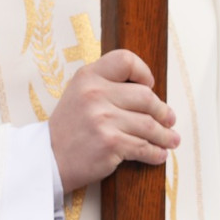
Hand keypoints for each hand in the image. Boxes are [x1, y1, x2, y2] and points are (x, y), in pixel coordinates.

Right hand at [48, 49, 179, 191]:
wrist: (48, 159)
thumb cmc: (69, 130)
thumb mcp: (78, 94)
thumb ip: (106, 86)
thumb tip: (146, 91)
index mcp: (88, 77)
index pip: (125, 60)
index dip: (143, 72)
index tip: (149, 86)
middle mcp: (95, 94)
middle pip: (145, 96)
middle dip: (163, 111)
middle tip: (169, 120)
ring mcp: (103, 119)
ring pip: (149, 124)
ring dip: (164, 135)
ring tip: (170, 140)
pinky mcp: (110, 143)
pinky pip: (143, 146)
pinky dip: (155, 153)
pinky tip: (159, 154)